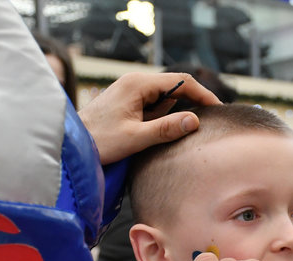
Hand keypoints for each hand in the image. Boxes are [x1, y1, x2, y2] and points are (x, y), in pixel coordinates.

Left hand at [78, 72, 221, 164]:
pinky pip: (154, 106)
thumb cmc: (99, 141)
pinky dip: (162, 118)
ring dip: (173, 115)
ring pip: (165, 98)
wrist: (72, 146)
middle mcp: (135, 82)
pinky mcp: (128, 102)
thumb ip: (166, 129)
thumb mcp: (135, 138)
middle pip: (175, 87)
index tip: (219, 111)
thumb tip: (194, 120)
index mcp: (138, 84)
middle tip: (206, 125)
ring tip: (177, 135)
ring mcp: (131, 91)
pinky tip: (160, 134)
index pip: (182, 82)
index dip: (203, 95)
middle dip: (191, 105)